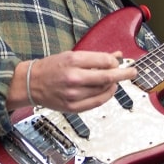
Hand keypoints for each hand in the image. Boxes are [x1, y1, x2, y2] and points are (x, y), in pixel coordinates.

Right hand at [8, 51, 136, 112]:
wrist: (31, 83)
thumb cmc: (51, 67)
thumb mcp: (72, 55)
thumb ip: (95, 57)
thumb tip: (117, 56)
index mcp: (73, 60)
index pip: (104, 61)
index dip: (115, 62)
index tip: (118, 63)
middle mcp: (73, 77)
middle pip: (107, 77)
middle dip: (124, 74)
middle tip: (133, 72)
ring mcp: (73, 94)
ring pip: (103, 90)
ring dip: (113, 85)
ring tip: (113, 81)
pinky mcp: (72, 107)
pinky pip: (96, 103)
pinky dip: (106, 96)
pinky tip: (108, 91)